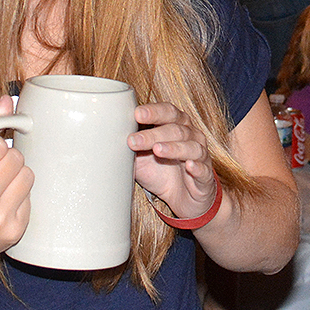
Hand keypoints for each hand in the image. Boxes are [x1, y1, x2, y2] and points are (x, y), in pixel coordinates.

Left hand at [129, 102, 217, 220]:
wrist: (183, 198)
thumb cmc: (160, 170)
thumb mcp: (140, 157)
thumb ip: (129, 145)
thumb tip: (103, 136)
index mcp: (175, 124)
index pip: (167, 111)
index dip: (152, 111)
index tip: (136, 114)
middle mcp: (191, 135)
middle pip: (175, 129)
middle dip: (153, 134)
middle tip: (133, 141)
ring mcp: (200, 155)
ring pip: (190, 147)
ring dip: (173, 147)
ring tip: (157, 150)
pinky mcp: (206, 177)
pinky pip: (203, 170)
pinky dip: (197, 167)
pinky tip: (188, 166)